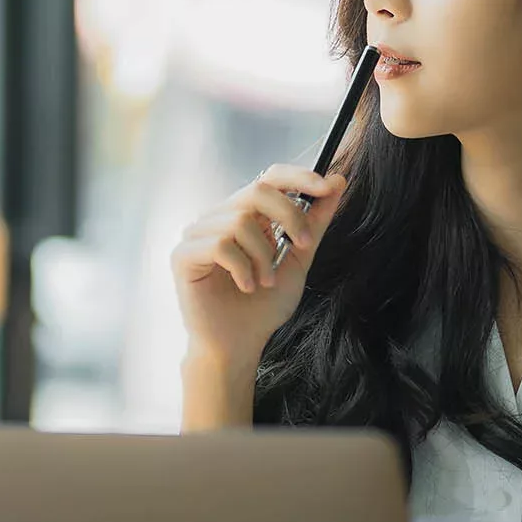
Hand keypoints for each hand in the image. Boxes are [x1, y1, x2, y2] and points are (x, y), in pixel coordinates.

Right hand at [170, 165, 347, 365]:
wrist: (239, 345)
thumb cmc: (263, 306)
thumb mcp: (299, 259)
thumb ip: (314, 222)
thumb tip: (338, 181)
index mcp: (247, 215)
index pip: (270, 177)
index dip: (299, 176)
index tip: (327, 185)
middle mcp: (220, 218)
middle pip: (257, 191)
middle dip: (289, 217)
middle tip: (300, 246)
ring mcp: (198, 234)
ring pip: (240, 221)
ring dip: (263, 256)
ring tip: (264, 282)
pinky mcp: (183, 255)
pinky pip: (219, 244)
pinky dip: (241, 268)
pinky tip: (245, 286)